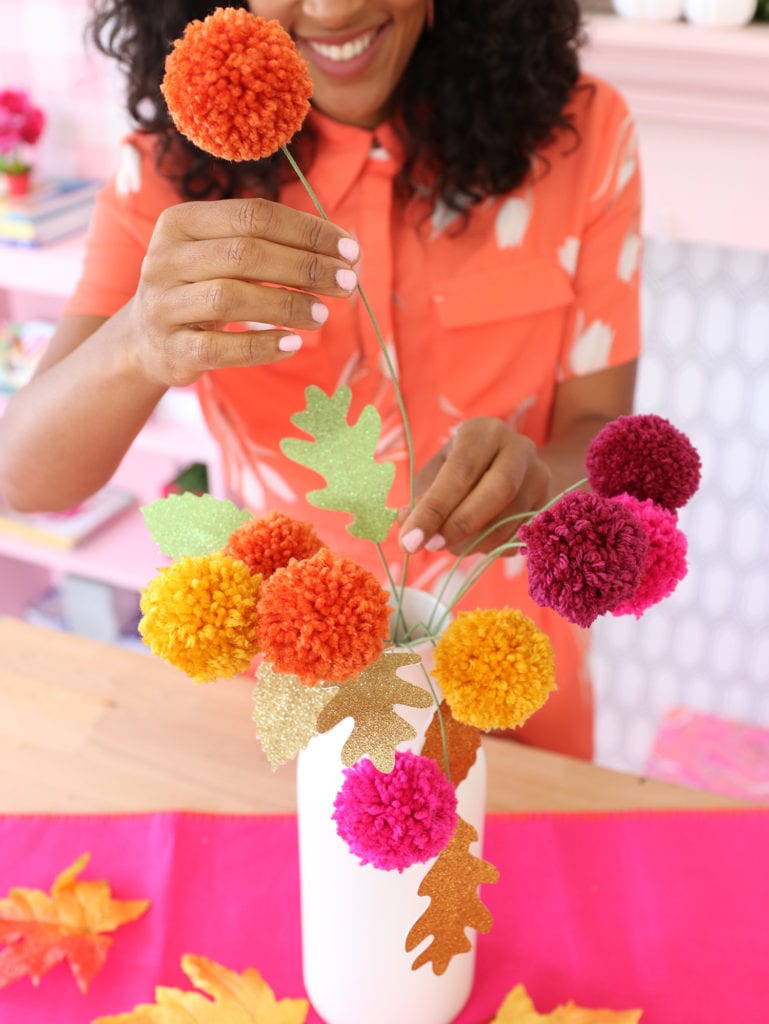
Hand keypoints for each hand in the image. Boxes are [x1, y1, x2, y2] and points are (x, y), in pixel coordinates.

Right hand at [124, 197, 359, 386]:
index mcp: (181, 222)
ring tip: (323, 315)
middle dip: (305, 268)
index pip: (254, 215)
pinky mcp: (172, 349)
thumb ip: (273, 246)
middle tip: (346, 284)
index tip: (350, 250)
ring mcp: (163, 306)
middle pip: (245, 254)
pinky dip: (262, 347)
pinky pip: (221, 348)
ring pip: (231, 298)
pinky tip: (293, 344)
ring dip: (286, 306)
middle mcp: (165, 259)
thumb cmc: (202, 287)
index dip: (307, 231)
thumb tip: (347, 251)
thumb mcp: (224, 255)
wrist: (146, 339)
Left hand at [398, 418, 551, 555]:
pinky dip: (490, 547)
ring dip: (473, 542)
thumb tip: (407, 527)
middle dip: (459, 526)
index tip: (410, 540)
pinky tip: (473, 542)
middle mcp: (519, 448)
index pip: (461, 470)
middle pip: (497, 492)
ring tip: (448, 544)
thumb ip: (420, 498)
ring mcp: (540, 476)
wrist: (507, 466)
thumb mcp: (435, 473)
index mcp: (484, 432)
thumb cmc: (460, 468)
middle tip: (430, 547)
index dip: (435, 509)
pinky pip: (519, 535)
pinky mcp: (548, 504)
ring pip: (510, 519)